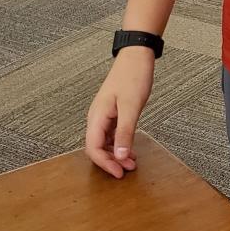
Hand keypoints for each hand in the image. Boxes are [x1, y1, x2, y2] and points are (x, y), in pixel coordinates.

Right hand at [84, 47, 154, 177]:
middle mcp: (97, 117)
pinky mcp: (113, 112)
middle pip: (97, 148)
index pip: (93, 148)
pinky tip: (130, 148)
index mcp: (96, 116)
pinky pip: (112, 134)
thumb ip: (125, 133)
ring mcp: (104, 115)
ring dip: (116, 154)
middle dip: (111, 161)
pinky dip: (120, 144)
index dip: (105, 164)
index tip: (119, 173)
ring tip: (132, 162)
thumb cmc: (132, 77)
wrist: (136, 57)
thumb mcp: (131, 107)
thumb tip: (119, 156)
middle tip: (128, 169)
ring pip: (105, 142)